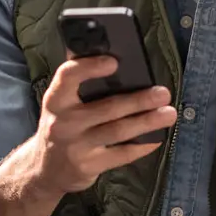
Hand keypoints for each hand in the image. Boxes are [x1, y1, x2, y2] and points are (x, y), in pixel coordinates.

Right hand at [25, 56, 176, 196]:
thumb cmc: (61, 126)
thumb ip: (77, 80)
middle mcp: (63, 123)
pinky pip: (121, 154)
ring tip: (169, 114)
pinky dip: (142, 146)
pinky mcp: (88, 166)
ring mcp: (76, 146)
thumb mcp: (60, 103)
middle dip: (139, 100)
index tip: (114, 62)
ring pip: (118, 131)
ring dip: (147, 121)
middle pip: (107, 108)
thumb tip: (99, 45)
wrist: (46, 170)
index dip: (90, 67)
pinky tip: (157, 137)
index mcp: (56, 99)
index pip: (68, 77)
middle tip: (163, 93)